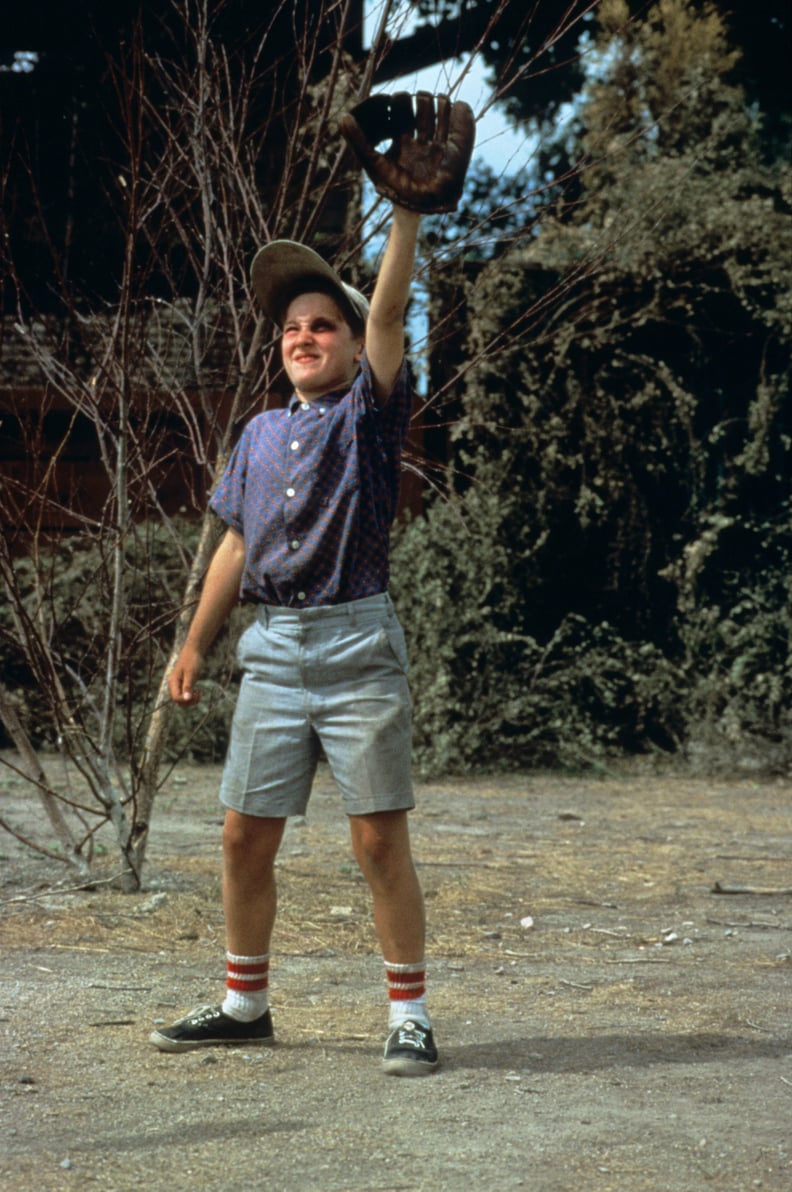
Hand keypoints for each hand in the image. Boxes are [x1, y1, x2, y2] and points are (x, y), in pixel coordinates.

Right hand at [167, 645, 202, 705]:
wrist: (194, 651)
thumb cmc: (192, 660)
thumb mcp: (191, 673)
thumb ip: (188, 686)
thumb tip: (187, 698)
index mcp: (173, 682)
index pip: (176, 697)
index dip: (185, 700)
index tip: (196, 695)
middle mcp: (174, 685)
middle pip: (178, 700)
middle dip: (188, 701)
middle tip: (199, 695)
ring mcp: (178, 685)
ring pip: (182, 699)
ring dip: (191, 700)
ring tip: (199, 694)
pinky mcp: (184, 684)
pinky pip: (186, 695)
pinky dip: (192, 696)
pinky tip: (199, 692)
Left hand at [339, 91, 475, 213]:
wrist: (420, 206)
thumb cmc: (394, 187)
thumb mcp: (373, 163)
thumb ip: (358, 141)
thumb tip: (343, 117)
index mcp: (401, 138)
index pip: (401, 107)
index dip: (400, 100)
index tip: (397, 104)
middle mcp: (420, 138)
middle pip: (422, 104)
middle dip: (422, 99)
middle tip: (420, 105)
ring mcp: (437, 142)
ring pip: (441, 108)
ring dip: (440, 101)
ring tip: (438, 106)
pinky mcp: (454, 148)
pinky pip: (460, 120)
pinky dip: (460, 111)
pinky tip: (455, 110)